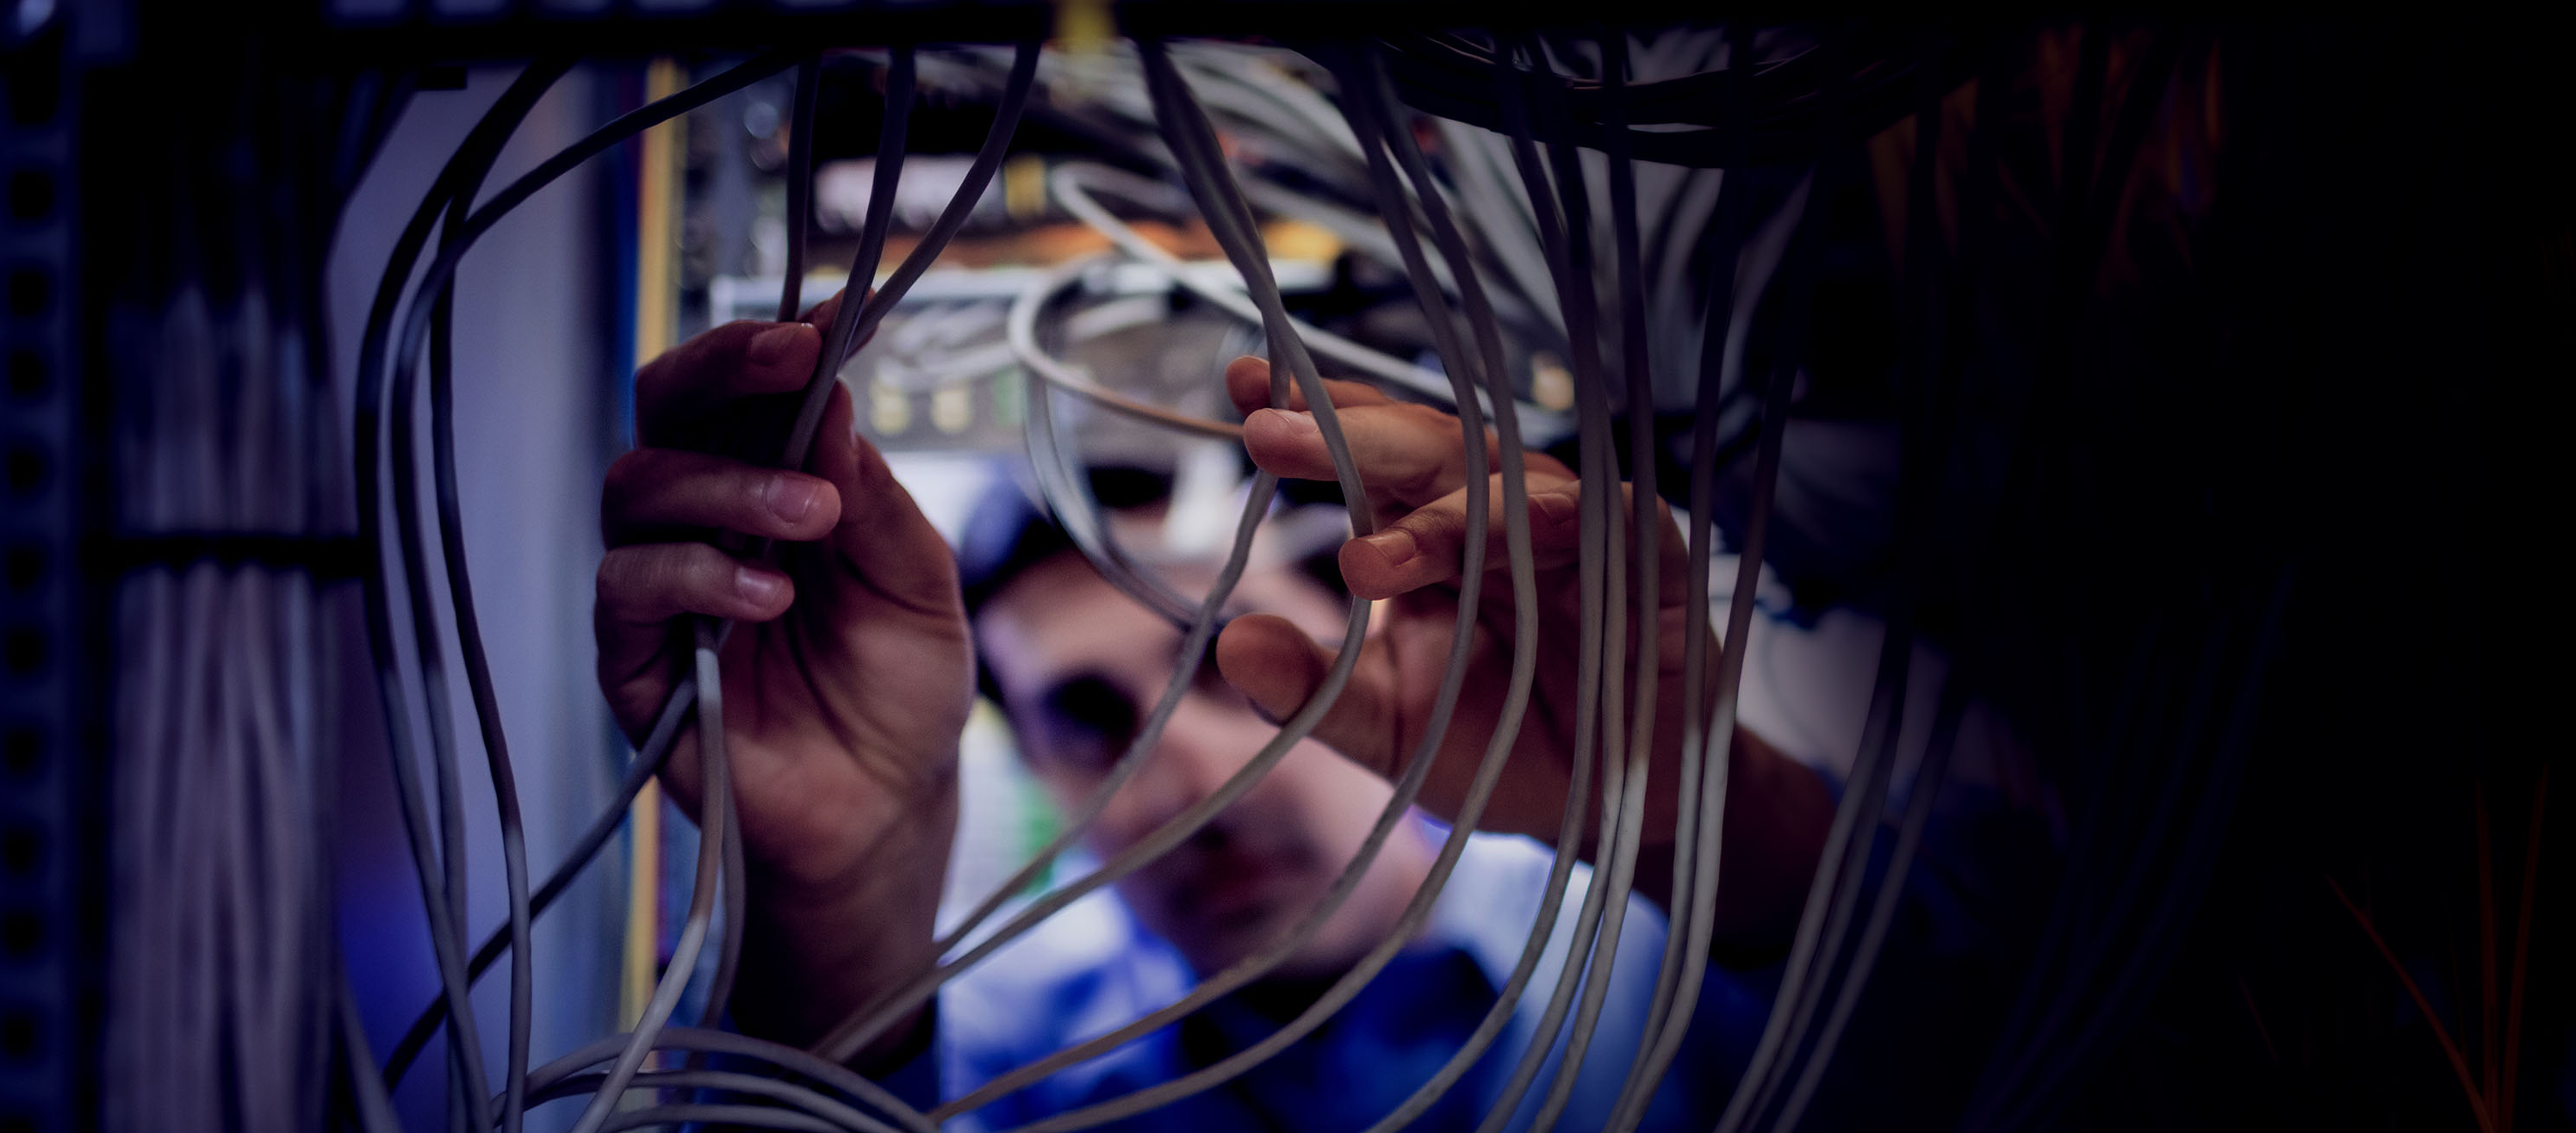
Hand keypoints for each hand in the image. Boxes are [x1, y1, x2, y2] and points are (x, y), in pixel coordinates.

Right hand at [594, 291, 969, 1048]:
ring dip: (727, 483)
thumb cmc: (901, 692)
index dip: (767, 348)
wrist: (887, 812)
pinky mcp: (635, 661)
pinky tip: (767, 594)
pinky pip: (627, 588)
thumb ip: (875, 499)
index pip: (738, 389)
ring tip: (813, 518)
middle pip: (664, 411)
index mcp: (772, 483)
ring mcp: (663, 587)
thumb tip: (833, 397)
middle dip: (722, 373)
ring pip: (638, 488)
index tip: (823, 324)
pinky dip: (696, 573)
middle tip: (796, 367)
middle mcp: (703, 520)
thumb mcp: (921, 586)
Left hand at [1212, 357, 1827, 943]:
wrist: (1611, 804)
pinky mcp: (1641, 548)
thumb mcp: (1387, 729)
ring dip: (1435, 512)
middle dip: (1347, 436)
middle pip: (1421, 446)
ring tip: (1362, 561)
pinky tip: (1503, 538)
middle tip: (1270, 437)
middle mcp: (1491, 509)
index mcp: (1423, 532)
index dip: (1312, 413)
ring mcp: (1567, 523)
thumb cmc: (1497, 749)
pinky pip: (1598, 516)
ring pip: (1501, 480)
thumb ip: (1310, 691)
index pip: (1364, 455)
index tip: (1245, 384)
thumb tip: (1227, 643)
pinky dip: (1547, 523)